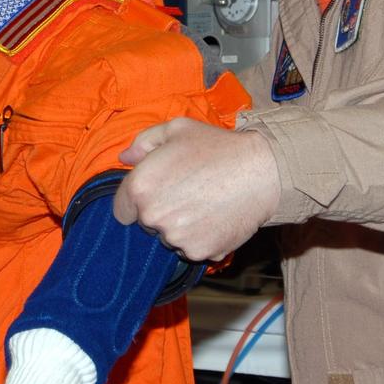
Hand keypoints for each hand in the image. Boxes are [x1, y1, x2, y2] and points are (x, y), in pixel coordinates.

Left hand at [114, 119, 279, 260]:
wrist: (261, 171)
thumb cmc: (218, 147)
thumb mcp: (177, 130)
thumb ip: (144, 142)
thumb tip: (125, 158)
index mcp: (140, 186)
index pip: (122, 210)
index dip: (139, 201)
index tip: (158, 192)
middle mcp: (153, 216)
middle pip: (147, 224)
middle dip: (161, 212)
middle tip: (188, 193)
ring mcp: (176, 238)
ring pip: (170, 239)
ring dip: (181, 227)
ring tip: (206, 204)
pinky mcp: (199, 253)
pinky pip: (193, 249)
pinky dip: (202, 239)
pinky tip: (216, 218)